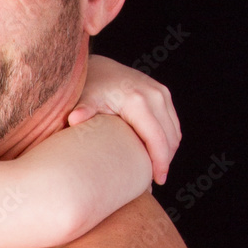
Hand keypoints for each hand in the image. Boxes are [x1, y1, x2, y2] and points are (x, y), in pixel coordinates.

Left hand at [68, 55, 180, 183]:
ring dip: (167, 152)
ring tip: (154, 169)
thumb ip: (83, 109)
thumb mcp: (85, 98)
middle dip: (164, 161)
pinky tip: (155, 152)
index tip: (157, 181)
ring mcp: (161, 92)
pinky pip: (172, 123)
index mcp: (138, 101)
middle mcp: (155, 95)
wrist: (97, 66)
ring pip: (174, 132)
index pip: (157, 139)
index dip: (160, 163)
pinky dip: (167, 139)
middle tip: (153, 181)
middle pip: (170, 138)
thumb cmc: (89, 86)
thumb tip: (73, 119)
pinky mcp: (163, 93)